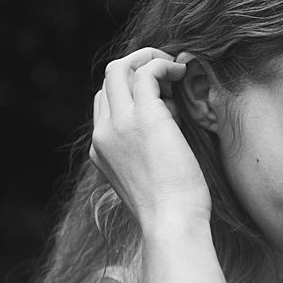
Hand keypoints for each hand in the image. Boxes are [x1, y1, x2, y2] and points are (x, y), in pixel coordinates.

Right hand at [90, 47, 212, 231]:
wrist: (172, 223)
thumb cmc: (173, 209)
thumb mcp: (151, 179)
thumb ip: (148, 152)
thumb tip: (170, 126)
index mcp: (101, 150)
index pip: (104, 104)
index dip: (131, 93)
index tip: (163, 100)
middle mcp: (103, 134)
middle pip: (107, 82)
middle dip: (136, 68)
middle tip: (168, 74)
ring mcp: (119, 124)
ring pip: (119, 69)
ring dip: (148, 60)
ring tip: (175, 68)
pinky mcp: (143, 118)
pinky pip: (146, 72)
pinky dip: (163, 66)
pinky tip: (182, 73)